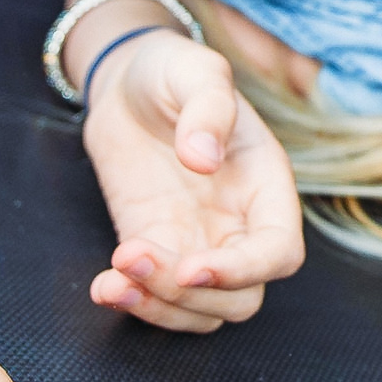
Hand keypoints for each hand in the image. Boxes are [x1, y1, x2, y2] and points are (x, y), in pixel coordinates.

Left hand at [83, 30, 304, 331]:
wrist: (126, 81)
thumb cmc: (172, 70)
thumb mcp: (194, 70)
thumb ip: (208, 106)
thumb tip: (203, 157)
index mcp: (265, 186)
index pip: (279, 252)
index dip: (243, 270)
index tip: (190, 265)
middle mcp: (239, 225)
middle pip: (240, 297)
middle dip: (189, 294)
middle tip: (136, 257)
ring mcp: (197, 242)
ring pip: (200, 310)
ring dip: (158, 307)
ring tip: (112, 279)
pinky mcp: (154, 248)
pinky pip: (155, 296)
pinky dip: (131, 302)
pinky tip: (103, 285)